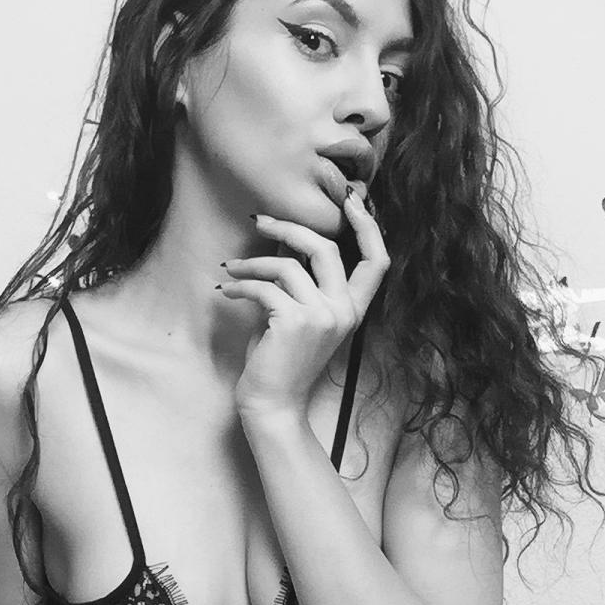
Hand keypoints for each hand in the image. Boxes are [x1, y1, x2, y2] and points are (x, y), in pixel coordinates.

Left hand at [218, 179, 389, 420]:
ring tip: (231, 271)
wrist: (273, 405)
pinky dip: (240, 286)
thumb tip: (283, 238)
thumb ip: (300, 281)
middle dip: (290, 228)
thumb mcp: (298, 316)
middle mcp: (344, 311)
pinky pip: (264, 288)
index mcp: (352, 309)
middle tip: (260, 222)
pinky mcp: (294, 323)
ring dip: (252, 264)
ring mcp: (322, 317)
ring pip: (287, 266)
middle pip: (326, 248)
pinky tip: (227, 292)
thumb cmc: (281, 361)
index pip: (377, 260)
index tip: (350, 199)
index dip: (368, 225)